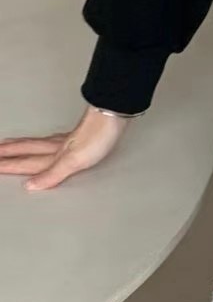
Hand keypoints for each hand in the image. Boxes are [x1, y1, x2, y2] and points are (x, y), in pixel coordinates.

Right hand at [0, 105, 130, 190]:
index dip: (10, 165)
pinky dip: (42, 142)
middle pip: (27, 149)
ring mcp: (68, 139)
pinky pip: (51, 139)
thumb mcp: (74, 161)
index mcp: (55, 154)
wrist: (113, 115)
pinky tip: (47, 142)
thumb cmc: (98, 137)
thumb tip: (29, 185)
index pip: (27, 161)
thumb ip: (52, 174)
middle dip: (9, 152)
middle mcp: (58, 146)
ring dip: (21, 145)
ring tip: (9, 144)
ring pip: (37, 143)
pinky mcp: (79, 135)